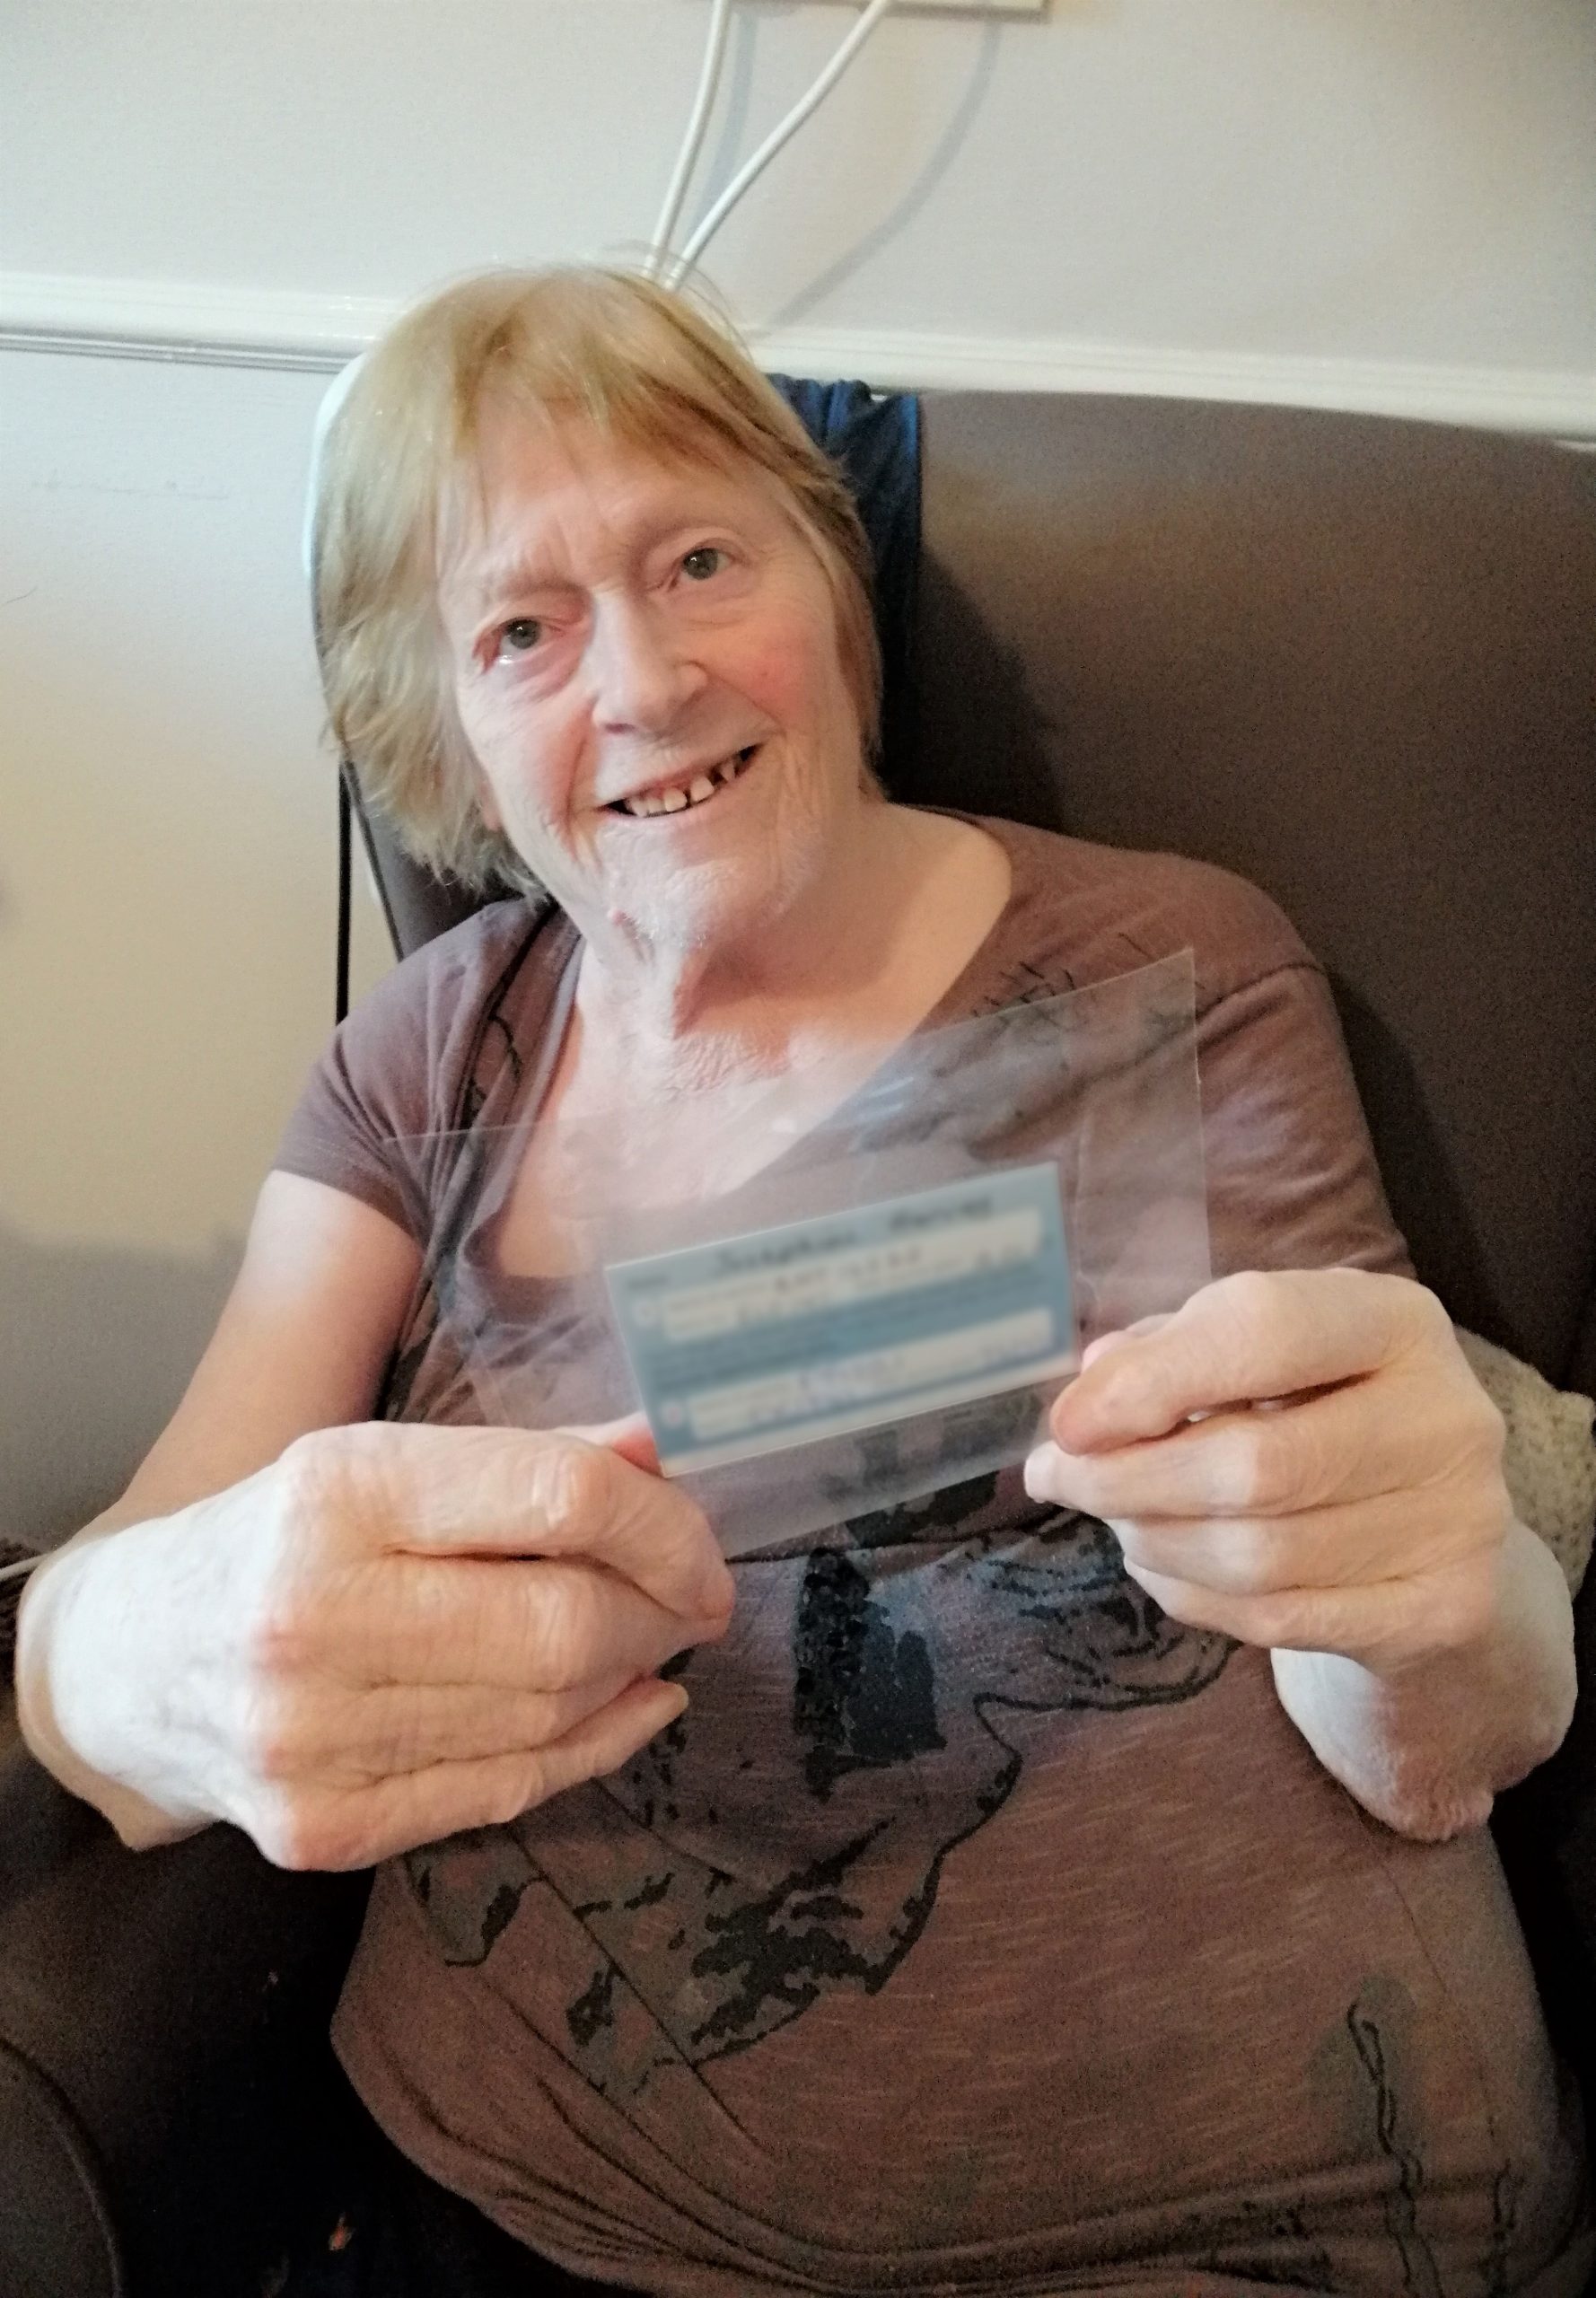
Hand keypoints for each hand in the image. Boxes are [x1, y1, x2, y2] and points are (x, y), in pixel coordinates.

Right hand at [22, 1418, 733, 1867]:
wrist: (121, 1664)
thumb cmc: (273, 1542)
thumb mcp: (378, 1465)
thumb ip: (527, 1461)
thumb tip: (666, 1450)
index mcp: (337, 1491)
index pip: (558, 1498)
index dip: (664, 1525)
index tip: (701, 1543)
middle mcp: (314, 1614)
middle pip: (566, 1625)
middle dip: (661, 1611)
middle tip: (691, 1598)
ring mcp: (313, 1738)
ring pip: (548, 1714)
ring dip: (629, 1675)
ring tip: (644, 1640)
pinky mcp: (322, 1829)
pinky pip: (509, 1789)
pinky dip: (592, 1746)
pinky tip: (623, 1706)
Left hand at [1023, 1269, 1510, 1677]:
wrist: (1436, 1532)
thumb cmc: (1320, 1415)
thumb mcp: (1257, 1357)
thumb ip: (1171, 1354)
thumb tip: (1089, 1392)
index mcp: (1397, 1322)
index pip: (1266, 1329)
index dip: (1153, 1379)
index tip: (1068, 1422)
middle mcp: (1447, 1416)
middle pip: (1256, 1463)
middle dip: (1128, 1478)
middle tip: (1057, 1479)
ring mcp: (1460, 1520)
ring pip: (1258, 1555)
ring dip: (1153, 1540)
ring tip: (1116, 1519)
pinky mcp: (1445, 1608)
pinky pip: (1279, 1618)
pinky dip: (1194, 1596)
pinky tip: (1163, 1567)